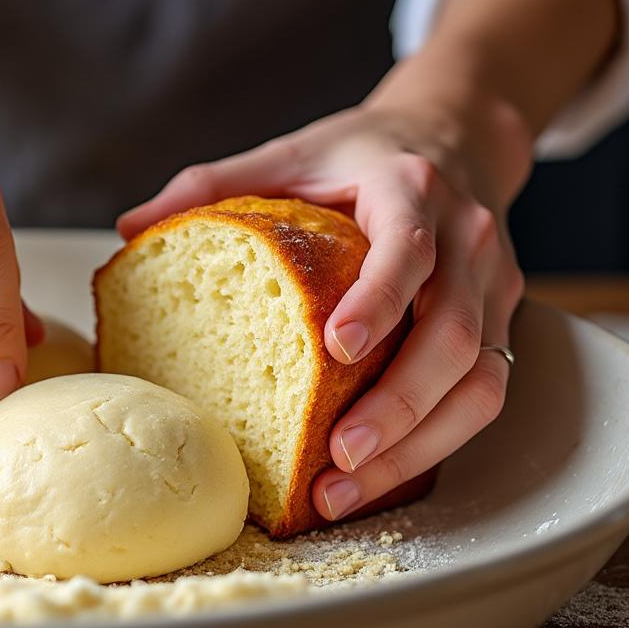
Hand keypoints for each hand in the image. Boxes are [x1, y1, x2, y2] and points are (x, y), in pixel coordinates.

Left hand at [117, 93, 533, 521]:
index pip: (407, 249)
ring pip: (478, 381)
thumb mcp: (288, 153)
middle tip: (338, 455)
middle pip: (453, 335)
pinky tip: (376, 478)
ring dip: (416, 446)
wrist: (455, 137)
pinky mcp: (500, 325)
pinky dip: (431, 446)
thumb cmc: (358, 156)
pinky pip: (481, 397)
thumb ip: (212, 184)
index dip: (379, 300)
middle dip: (398, 405)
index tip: (336, 347)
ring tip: (345, 491)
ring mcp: (494, 287)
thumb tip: (128, 226)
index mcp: (411, 190)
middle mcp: (467, 241)